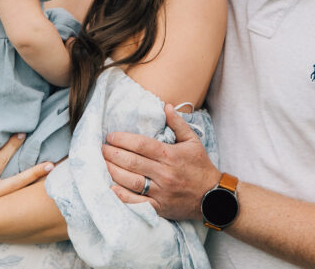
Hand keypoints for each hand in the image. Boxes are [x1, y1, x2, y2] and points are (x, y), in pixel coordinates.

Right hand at [0, 132, 54, 207]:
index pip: (0, 160)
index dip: (11, 146)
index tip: (21, 134)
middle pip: (18, 182)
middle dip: (34, 172)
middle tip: (50, 163)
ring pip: (19, 193)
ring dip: (35, 182)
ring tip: (50, 171)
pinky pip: (14, 199)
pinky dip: (26, 191)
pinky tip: (38, 184)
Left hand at [102, 104, 218, 220]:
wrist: (213, 198)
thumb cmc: (201, 167)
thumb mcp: (193, 141)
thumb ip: (178, 123)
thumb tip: (165, 106)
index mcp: (170, 155)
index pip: (141, 145)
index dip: (123, 140)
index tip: (110, 136)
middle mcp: (164, 173)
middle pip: (132, 162)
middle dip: (113, 154)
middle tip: (101, 148)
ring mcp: (161, 192)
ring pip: (131, 181)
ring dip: (113, 171)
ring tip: (102, 163)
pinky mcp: (159, 208)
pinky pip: (137, 203)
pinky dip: (122, 196)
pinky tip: (110, 187)